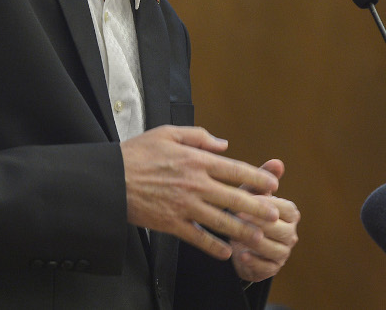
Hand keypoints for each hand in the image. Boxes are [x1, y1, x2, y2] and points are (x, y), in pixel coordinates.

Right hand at [120, 125, 279, 259]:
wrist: (110, 179)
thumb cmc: (136, 153)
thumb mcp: (167, 133)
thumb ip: (198, 135)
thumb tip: (223, 144)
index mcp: (196, 160)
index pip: (234, 169)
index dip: (256, 178)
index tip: (272, 184)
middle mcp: (195, 184)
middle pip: (234, 197)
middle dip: (258, 207)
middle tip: (275, 215)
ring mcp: (184, 206)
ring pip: (221, 221)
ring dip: (243, 230)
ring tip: (259, 237)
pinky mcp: (172, 224)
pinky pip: (198, 238)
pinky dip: (213, 246)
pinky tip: (225, 252)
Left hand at [231, 159, 299, 282]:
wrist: (237, 239)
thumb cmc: (246, 209)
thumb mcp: (251, 193)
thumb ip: (263, 178)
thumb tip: (278, 162)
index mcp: (290, 213)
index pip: (284, 208)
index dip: (267, 204)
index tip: (248, 199)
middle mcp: (291, 233)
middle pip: (281, 230)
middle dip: (260, 222)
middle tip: (239, 214)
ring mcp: (283, 252)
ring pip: (274, 249)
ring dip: (255, 242)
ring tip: (237, 233)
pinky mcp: (272, 268)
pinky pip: (266, 267)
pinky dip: (254, 261)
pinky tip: (241, 254)